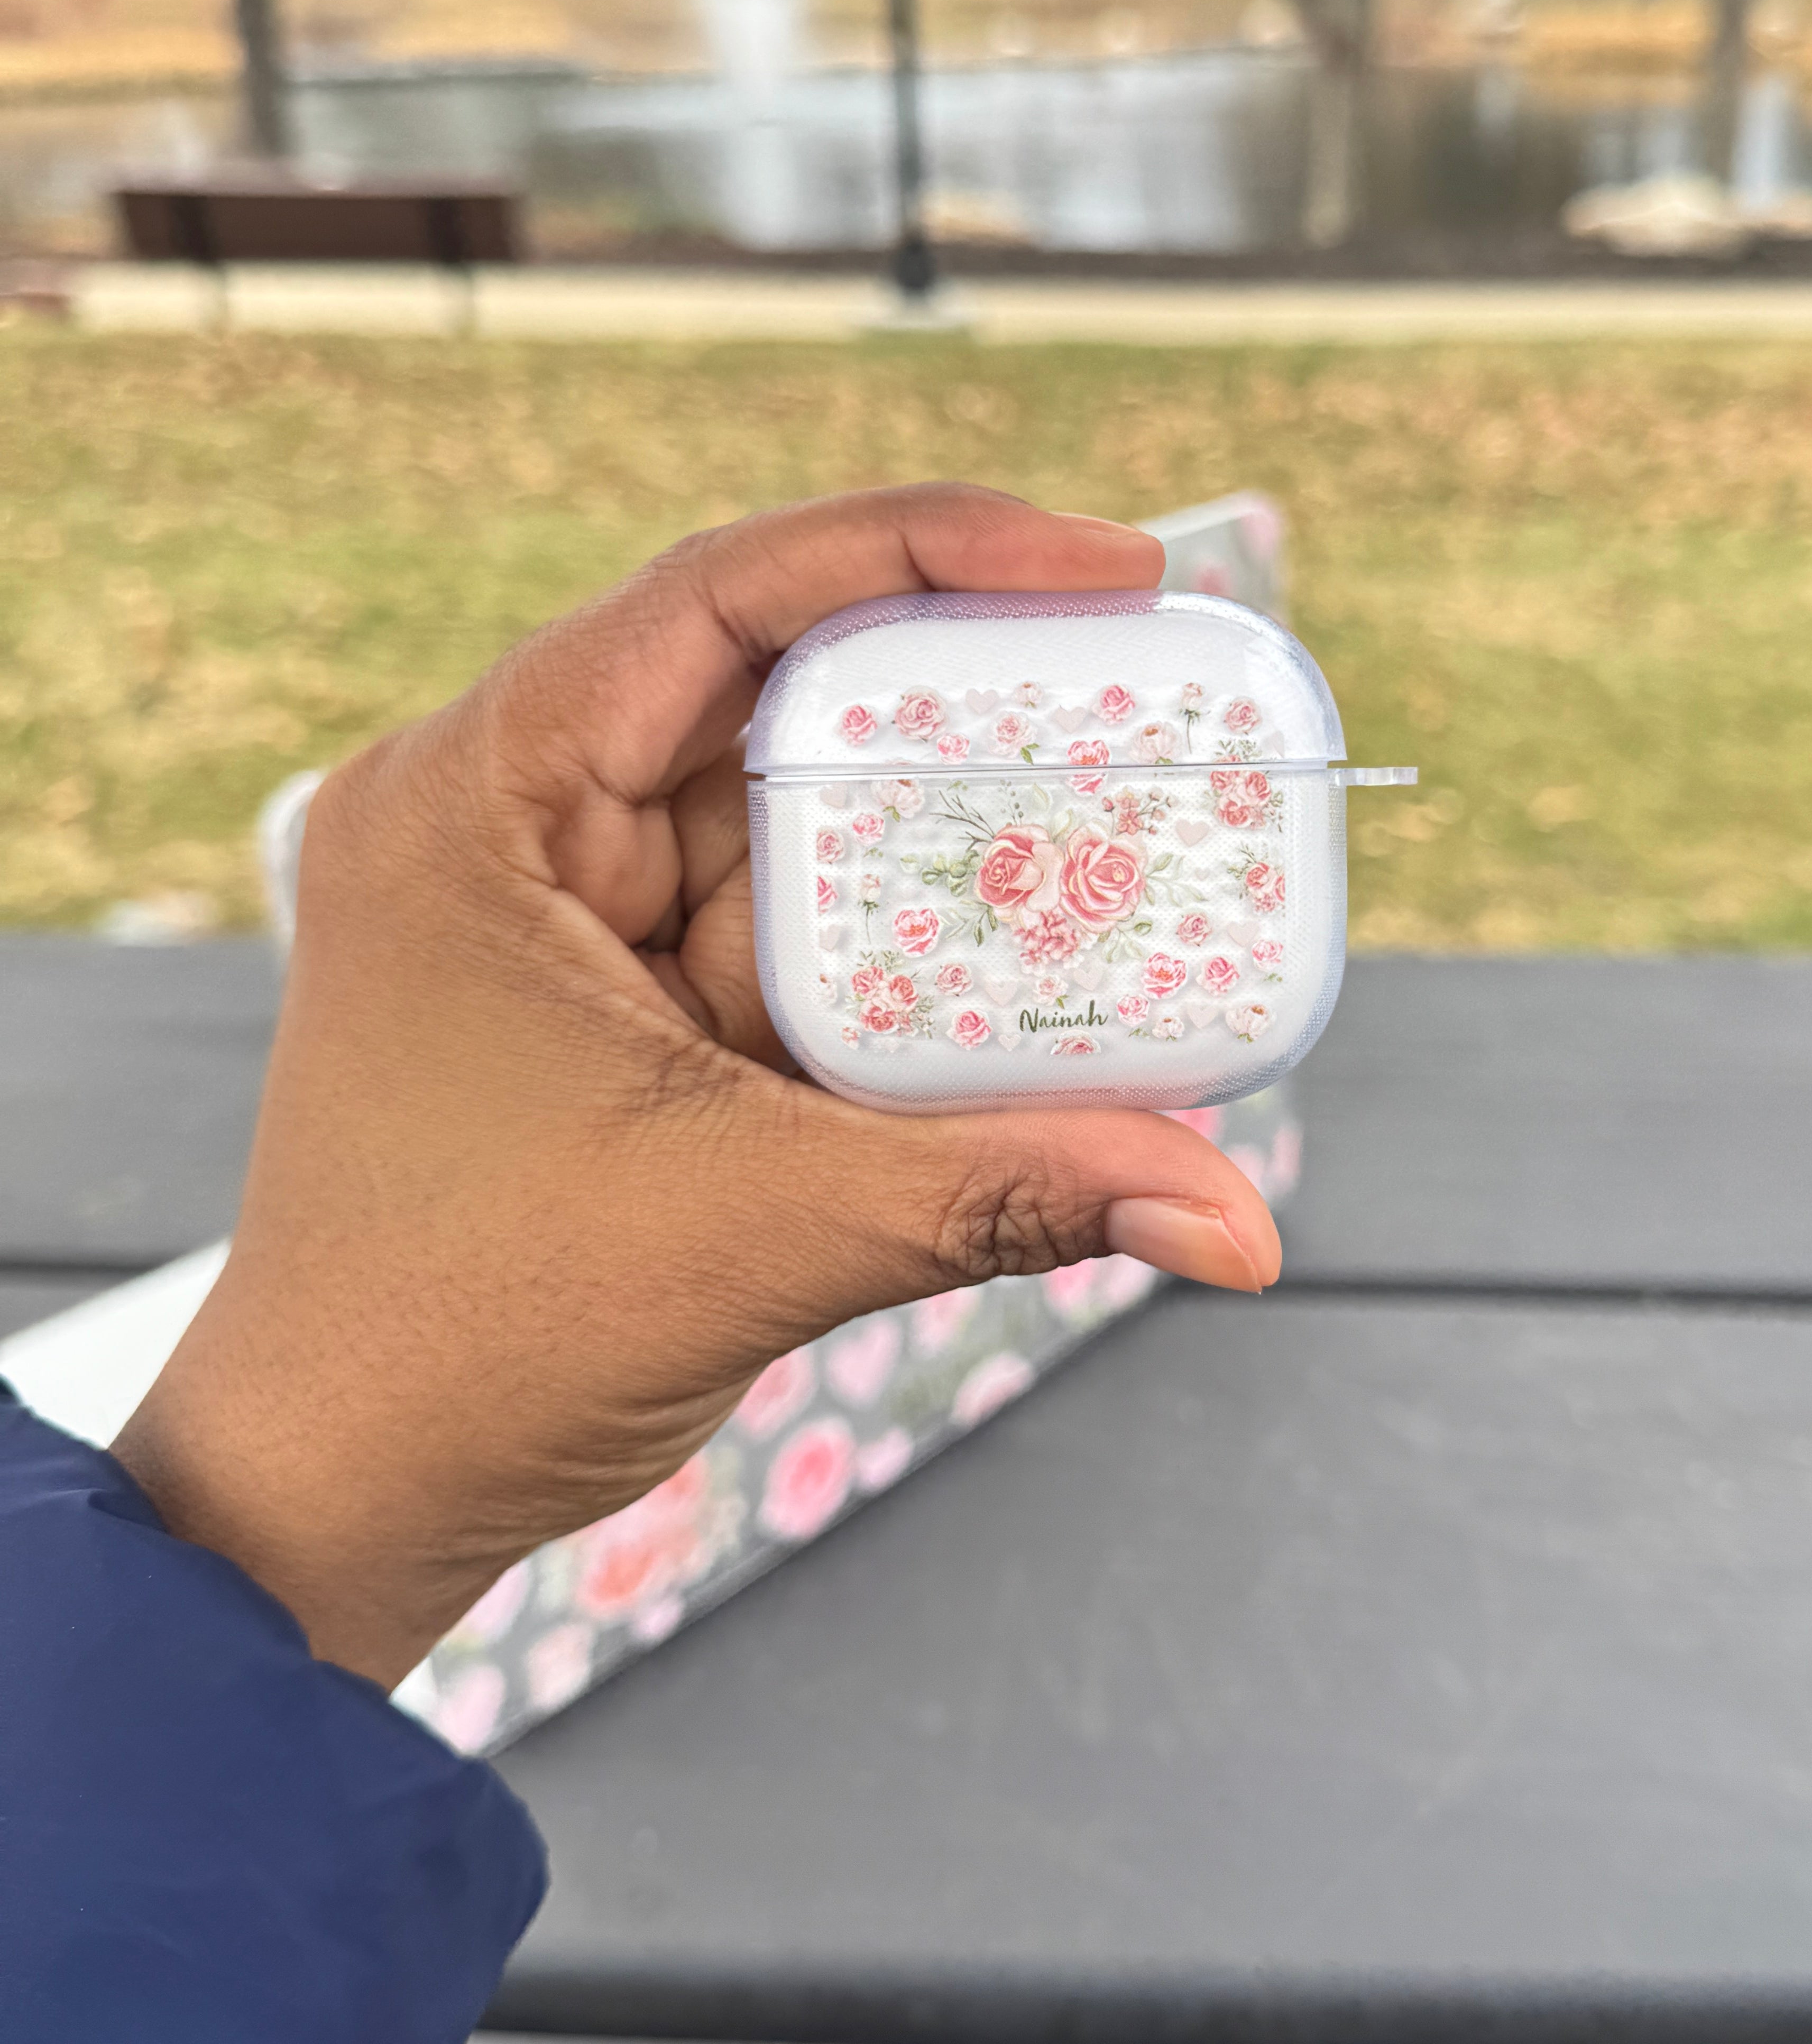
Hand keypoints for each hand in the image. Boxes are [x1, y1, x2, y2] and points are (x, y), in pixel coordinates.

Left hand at [113, 487, 1280, 1688]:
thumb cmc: (463, 1342)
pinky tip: (1033, 971)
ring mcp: (568, 916)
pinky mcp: (624, 1005)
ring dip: (952, 846)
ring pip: (801, 826)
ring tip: (1127, 839)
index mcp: (477, 801)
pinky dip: (909, 956)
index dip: (924, 546)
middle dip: (970, 709)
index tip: (1104, 568)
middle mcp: (515, 822)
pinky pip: (792, 937)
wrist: (341, 1497)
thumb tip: (1238, 1221)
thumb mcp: (757, 1231)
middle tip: (1153, 702)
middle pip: (779, 694)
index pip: (719, 596)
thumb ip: (1004, 1194)